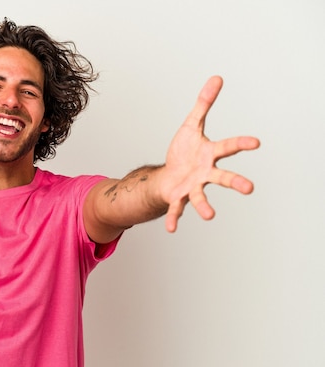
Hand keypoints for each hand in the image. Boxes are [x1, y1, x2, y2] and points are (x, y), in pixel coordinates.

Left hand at [162, 76, 259, 232]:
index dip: (241, 144)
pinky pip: (177, 208)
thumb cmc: (183, 151)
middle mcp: (205, 172)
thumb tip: (216, 78)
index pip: (228, 147)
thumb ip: (204, 104)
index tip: (256, 142)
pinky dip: (174, 218)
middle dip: (235, 182)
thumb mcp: (191, 124)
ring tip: (210, 216)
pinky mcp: (178, 197)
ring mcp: (192, 186)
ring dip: (205, 206)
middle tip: (249, 188)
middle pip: (222, 177)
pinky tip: (171, 229)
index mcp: (209, 153)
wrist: (168, 174)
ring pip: (200, 197)